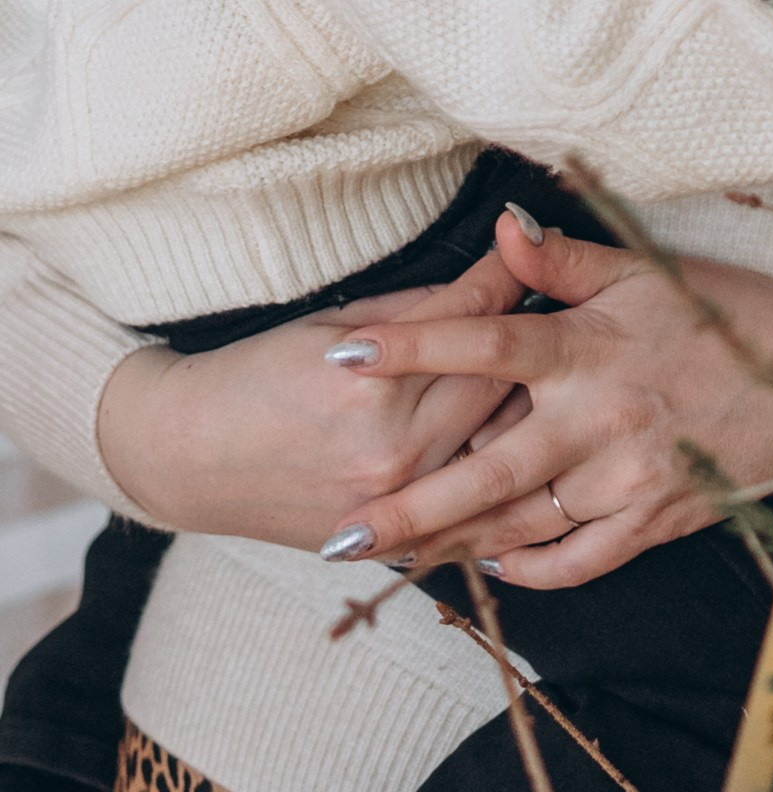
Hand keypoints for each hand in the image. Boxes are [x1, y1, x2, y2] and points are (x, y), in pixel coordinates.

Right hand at [95, 251, 528, 548]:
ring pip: (499, 452)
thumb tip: (490, 285)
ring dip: (533, 414)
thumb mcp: (331, 323)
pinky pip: (472, 515)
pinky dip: (507, 488)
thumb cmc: (254, 375)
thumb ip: (417, 314)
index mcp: (372, 381)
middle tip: (566, 312)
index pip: (471, 322)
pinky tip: (539, 464)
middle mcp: (392, 447)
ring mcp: (396, 503)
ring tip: (566, 383)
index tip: (534, 249)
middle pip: (502, 386)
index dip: (508, 279)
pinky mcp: (390, 542)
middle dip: (535, 343)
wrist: (186, 459)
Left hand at [317, 218, 772, 587]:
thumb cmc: (724, 316)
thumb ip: (564, 260)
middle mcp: (603, 418)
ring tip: (392, 558)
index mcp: (592, 346)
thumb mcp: (647, 272)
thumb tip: (501, 226)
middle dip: (410, 506)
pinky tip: (491, 561)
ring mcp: (629, 477)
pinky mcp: (656, 519)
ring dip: (455, 544)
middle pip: (487, 468)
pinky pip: (580, 559)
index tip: (342, 352)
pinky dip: (531, 567)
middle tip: (341, 532)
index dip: (411, 345)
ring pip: (525, 524)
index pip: (485, 341)